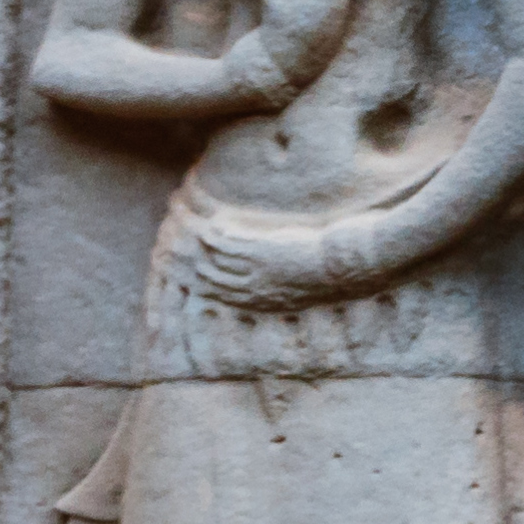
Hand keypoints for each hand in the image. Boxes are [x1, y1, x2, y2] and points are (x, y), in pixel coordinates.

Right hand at [176, 190, 405, 314]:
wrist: (346, 268)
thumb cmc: (329, 276)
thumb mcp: (300, 286)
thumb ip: (280, 285)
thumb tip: (276, 280)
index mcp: (263, 298)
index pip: (223, 294)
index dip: (204, 283)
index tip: (190, 273)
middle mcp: (254, 289)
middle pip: (211, 278)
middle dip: (193, 263)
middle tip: (178, 248)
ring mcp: (257, 271)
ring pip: (217, 259)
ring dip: (201, 245)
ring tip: (193, 231)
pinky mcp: (263, 253)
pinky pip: (231, 244)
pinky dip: (217, 236)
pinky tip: (211, 225)